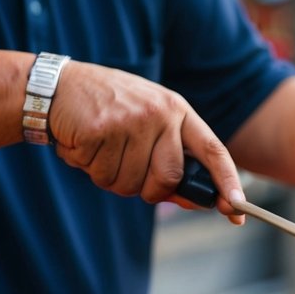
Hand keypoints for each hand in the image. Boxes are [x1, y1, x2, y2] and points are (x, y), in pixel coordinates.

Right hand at [49, 62, 245, 223]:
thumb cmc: (109, 109)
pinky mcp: (101, 131)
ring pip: (130, 184)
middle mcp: (159, 114)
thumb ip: (172, 157)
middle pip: (168, 179)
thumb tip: (196, 200)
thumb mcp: (148, 122)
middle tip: (126, 168)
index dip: (227, 181)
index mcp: (177, 110)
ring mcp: (130, 121)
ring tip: (102, 149)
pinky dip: (90, 168)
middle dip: (148, 189)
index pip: (213, 149)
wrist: (57, 86)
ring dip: (112, 177)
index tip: (237, 208)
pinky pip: (102, 175)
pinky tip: (85, 144)